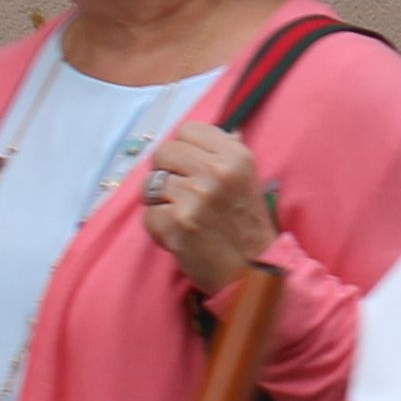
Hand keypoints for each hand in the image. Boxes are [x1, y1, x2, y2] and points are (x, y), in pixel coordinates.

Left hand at [137, 121, 277, 297]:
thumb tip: (205, 134)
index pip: (188, 130)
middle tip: (180, 192)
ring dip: (161, 201)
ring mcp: (196, 198)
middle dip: (166, 172)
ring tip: (181, 214)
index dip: (184, 149)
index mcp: (236, 156)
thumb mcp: (248, 179)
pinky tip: (178, 233)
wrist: (252, 271)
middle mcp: (217, 172)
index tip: (190, 166)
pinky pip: (149, 214)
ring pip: (151, 184)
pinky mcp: (178, 224)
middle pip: (163, 152)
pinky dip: (159, 227)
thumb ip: (226, 152)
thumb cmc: (246, 224)